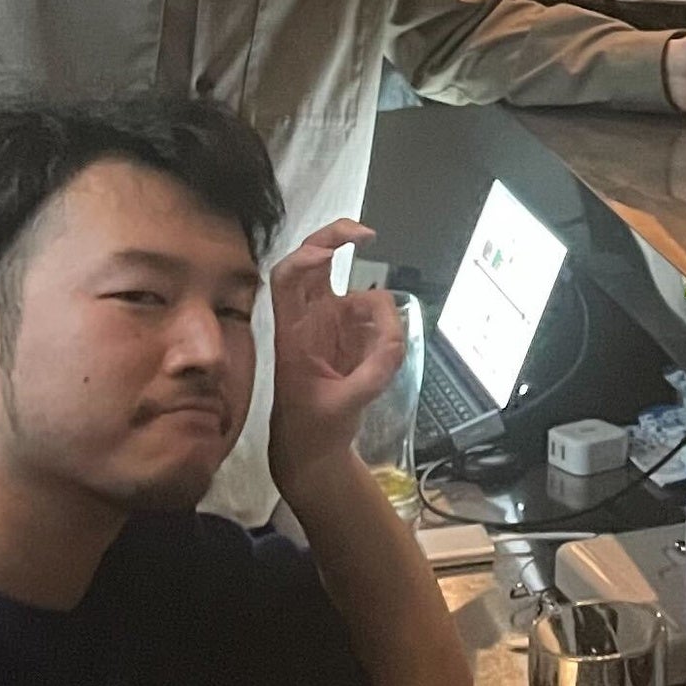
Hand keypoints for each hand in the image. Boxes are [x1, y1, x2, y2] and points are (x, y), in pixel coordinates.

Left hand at [267, 220, 405, 490]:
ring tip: (385, 350)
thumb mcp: (345, 404)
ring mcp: (328, 324)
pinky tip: (385, 354)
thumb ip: (376, 372)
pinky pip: (372, 314)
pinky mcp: (348, 335)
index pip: (288, 280)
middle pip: (313, 262)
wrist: (311, 450)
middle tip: (367, 235)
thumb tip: (397, 337)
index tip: (332, 255)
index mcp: (293, 333)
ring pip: (353, 290)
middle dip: (335, 237)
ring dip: (378, 310)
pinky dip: (387, 327)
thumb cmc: (312, 428)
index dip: (306, 258)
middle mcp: (308, 320)